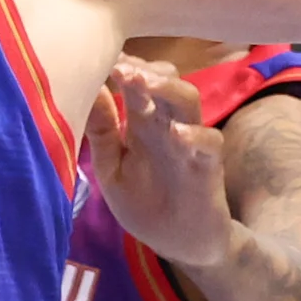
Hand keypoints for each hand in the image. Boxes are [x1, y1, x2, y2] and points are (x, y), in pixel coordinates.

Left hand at [83, 58, 247, 271]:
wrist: (180, 244)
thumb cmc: (144, 204)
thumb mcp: (112, 170)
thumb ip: (102, 133)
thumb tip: (90, 91)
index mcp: (142, 123)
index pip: (136, 82)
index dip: (122, 67)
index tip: (98, 56)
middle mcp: (167, 125)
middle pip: (165, 81)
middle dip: (144, 70)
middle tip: (119, 66)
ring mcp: (191, 143)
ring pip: (188, 101)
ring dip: (166, 89)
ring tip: (142, 83)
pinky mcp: (209, 167)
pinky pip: (210, 143)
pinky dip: (195, 135)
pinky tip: (176, 133)